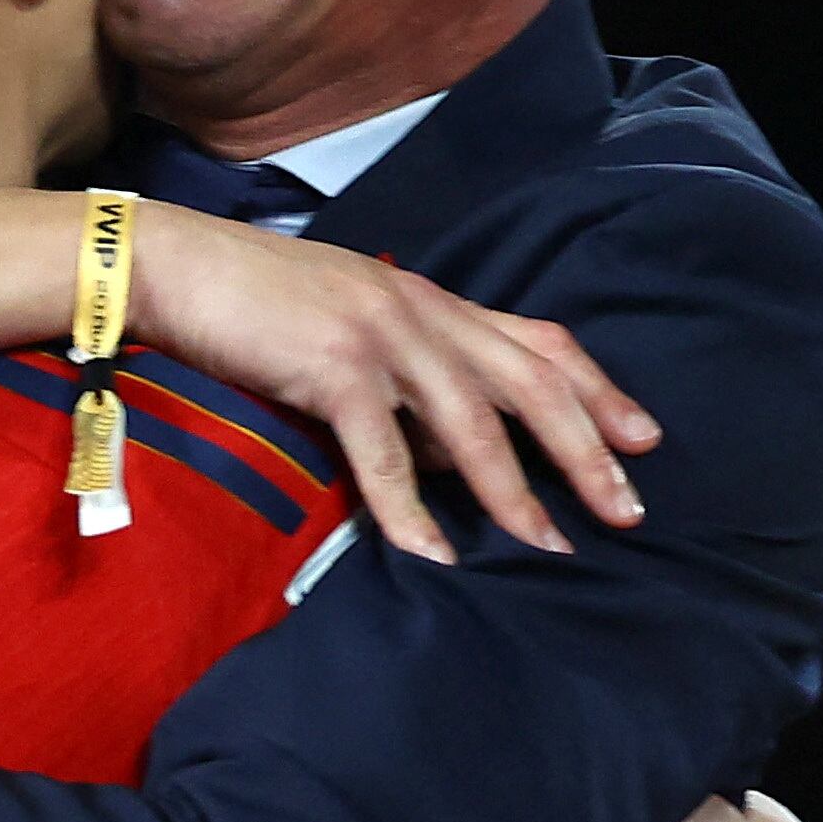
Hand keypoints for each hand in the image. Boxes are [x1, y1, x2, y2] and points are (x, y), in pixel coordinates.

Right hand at [130, 203, 659, 562]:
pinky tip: (434, 556)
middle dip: (586, 450)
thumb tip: (450, 456)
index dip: (599, 391)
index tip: (644, 439)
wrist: (178, 265)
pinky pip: (385, 454)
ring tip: (549, 547)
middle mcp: (421, 312)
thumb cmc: (256, 302)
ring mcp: (380, 337)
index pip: (539, 342)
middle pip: (530, 384)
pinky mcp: (333, 367)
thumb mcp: (351, 327)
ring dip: (517, 492)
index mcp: (429, 300)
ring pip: (473, 424)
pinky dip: (412, 512)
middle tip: (628, 510)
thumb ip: (408, 377)